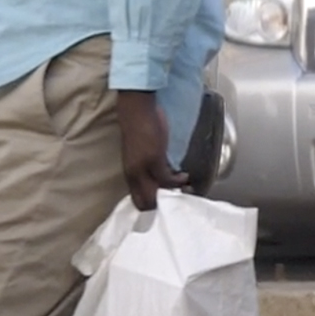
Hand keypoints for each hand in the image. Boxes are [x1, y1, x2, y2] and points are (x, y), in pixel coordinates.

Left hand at [115, 90, 186, 210]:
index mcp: (129, 173)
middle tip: (177, 196)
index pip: (137, 200)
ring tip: (185, 185)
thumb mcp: (139, 153)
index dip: (152, 204)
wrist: (135, 111)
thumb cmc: (138, 127)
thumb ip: (146, 166)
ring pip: (157, 194)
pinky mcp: (153, 160)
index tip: (166, 200)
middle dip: (163, 204)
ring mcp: (142, 168)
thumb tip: (160, 175)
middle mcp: (134, 174)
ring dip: (174, 192)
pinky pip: (167, 179)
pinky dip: (178, 180)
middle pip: (145, 203)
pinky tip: (184, 175)